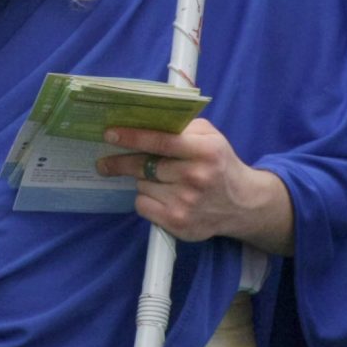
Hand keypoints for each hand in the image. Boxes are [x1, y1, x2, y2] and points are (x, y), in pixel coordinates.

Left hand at [96, 122, 292, 249]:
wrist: (242, 204)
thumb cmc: (219, 164)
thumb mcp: (210, 137)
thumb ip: (182, 127)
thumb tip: (144, 122)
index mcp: (205, 151)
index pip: (161, 141)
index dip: (132, 137)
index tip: (109, 134)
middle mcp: (196, 177)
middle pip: (144, 166)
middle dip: (121, 163)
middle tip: (104, 163)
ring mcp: (186, 203)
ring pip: (141, 186)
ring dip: (143, 181)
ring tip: (161, 181)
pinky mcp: (178, 223)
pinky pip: (142, 206)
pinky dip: (146, 200)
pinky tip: (162, 197)